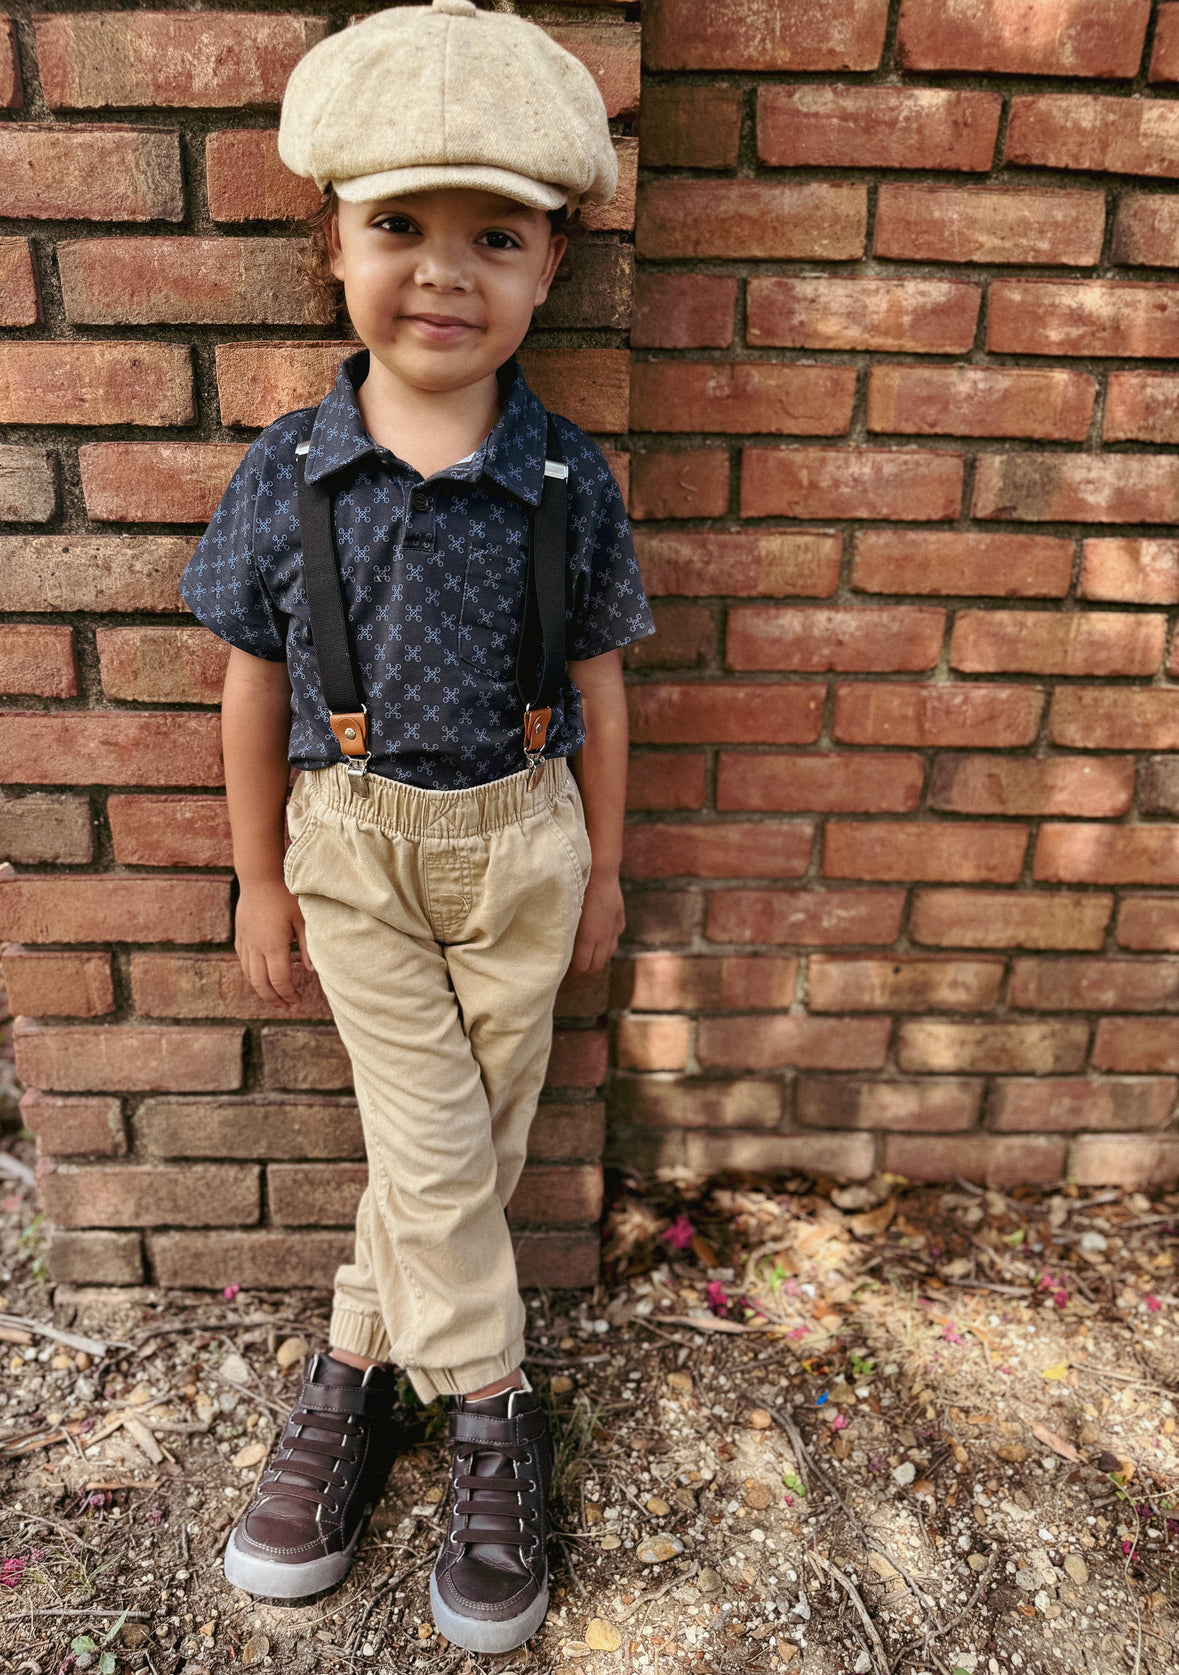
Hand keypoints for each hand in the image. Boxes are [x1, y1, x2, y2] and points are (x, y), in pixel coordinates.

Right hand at [234, 879, 313, 1006]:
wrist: (259, 877)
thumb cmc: (286, 895)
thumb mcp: (304, 919)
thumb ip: (308, 947)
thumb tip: (313, 971)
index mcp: (273, 945)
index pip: (280, 980)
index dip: (288, 994)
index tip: (298, 1001)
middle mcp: (256, 947)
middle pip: (261, 984)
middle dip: (274, 999)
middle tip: (286, 1006)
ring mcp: (245, 942)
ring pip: (249, 975)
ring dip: (262, 989)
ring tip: (275, 996)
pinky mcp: (240, 936)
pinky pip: (243, 962)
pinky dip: (252, 974)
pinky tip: (261, 976)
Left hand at [570, 871, 623, 974]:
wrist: (600, 871)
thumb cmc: (577, 889)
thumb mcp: (568, 913)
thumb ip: (566, 932)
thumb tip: (558, 946)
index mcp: (588, 937)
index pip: (583, 966)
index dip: (573, 970)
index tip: (563, 968)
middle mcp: (603, 936)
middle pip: (597, 964)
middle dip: (586, 968)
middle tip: (573, 966)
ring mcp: (613, 928)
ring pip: (609, 953)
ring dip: (599, 957)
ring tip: (587, 956)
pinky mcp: (619, 919)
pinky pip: (615, 937)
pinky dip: (608, 941)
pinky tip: (601, 937)